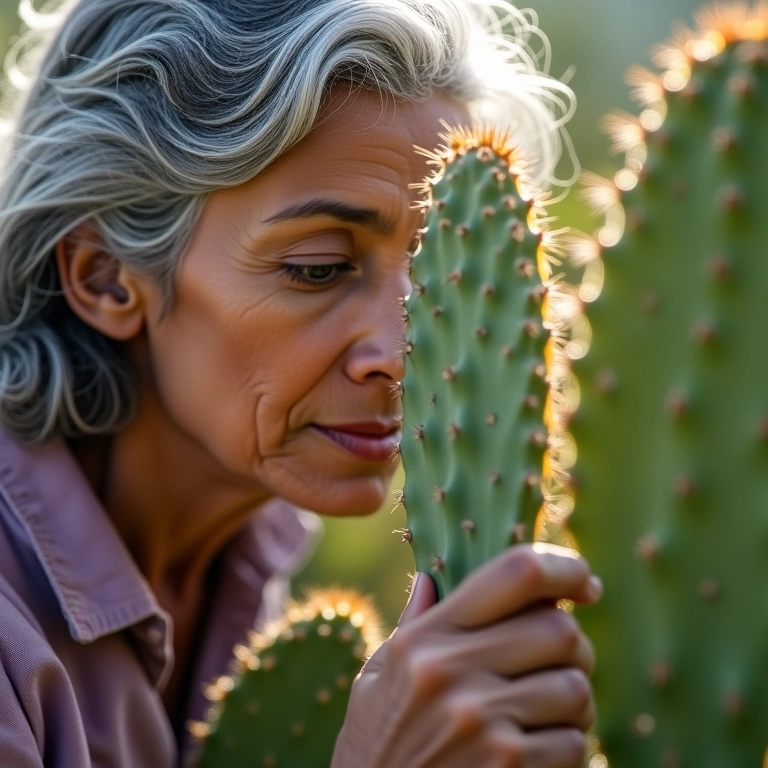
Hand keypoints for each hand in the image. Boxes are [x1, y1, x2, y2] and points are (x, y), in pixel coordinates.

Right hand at [332, 543, 601, 767]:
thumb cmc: (375, 749)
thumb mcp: (377, 681)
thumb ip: (411, 625)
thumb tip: (429, 576)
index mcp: (425, 639)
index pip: (516, 573)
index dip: (564, 568)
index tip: (584, 583)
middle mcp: (452, 672)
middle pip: (559, 629)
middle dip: (572, 646)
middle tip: (559, 662)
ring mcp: (481, 722)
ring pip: (576, 687)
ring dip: (572, 701)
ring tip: (545, 713)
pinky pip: (575, 743)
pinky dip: (567, 747)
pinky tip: (535, 754)